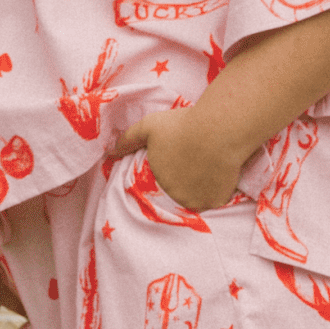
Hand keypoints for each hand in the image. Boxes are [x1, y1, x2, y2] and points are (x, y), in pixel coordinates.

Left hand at [106, 105, 244, 212]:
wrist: (218, 131)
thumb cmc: (182, 126)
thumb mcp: (149, 126)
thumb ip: (128, 140)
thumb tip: (110, 152)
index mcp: (157, 183)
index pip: (158, 185)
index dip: (167, 174)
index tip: (177, 161)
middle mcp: (174, 198)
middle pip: (177, 194)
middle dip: (182, 183)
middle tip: (193, 162)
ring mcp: (196, 202)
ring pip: (195, 199)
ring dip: (198, 189)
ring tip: (206, 168)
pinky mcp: (216, 201)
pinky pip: (214, 200)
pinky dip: (216, 191)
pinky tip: (219, 174)